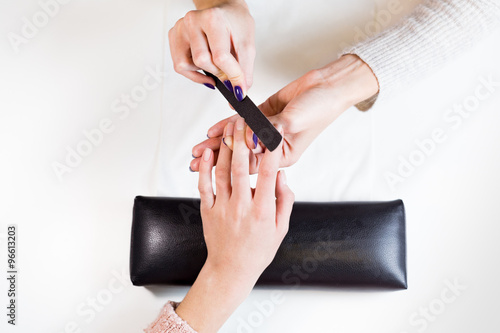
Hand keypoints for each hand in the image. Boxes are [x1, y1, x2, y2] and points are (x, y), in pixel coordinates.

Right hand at [168, 0, 254, 99]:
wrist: (225, 11)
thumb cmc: (235, 24)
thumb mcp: (247, 44)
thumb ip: (244, 69)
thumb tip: (239, 90)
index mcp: (212, 19)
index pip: (220, 56)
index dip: (232, 76)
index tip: (239, 88)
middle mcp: (193, 21)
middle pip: (202, 61)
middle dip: (217, 72)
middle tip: (227, 71)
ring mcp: (181, 28)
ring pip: (185, 65)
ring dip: (203, 71)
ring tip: (215, 65)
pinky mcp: (174, 36)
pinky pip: (179, 65)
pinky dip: (193, 72)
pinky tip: (205, 68)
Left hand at [175, 117, 293, 332]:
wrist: (231, 269)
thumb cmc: (258, 250)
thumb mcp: (281, 228)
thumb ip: (284, 200)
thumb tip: (281, 175)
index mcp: (262, 211)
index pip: (268, 175)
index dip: (270, 152)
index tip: (272, 134)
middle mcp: (241, 208)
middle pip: (241, 168)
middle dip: (242, 141)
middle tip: (244, 121)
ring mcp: (222, 208)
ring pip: (222, 172)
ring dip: (225, 148)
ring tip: (228, 129)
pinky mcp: (208, 211)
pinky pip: (204, 186)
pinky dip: (205, 168)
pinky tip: (208, 153)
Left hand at [189, 54, 378, 172]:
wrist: (330, 87)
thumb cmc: (320, 109)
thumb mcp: (293, 123)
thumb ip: (269, 130)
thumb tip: (247, 138)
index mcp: (282, 157)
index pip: (251, 163)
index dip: (230, 161)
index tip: (211, 160)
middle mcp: (273, 147)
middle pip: (240, 153)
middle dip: (218, 155)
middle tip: (196, 157)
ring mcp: (267, 131)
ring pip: (239, 138)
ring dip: (219, 141)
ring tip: (199, 147)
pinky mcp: (265, 115)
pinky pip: (243, 122)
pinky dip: (229, 123)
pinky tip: (213, 129)